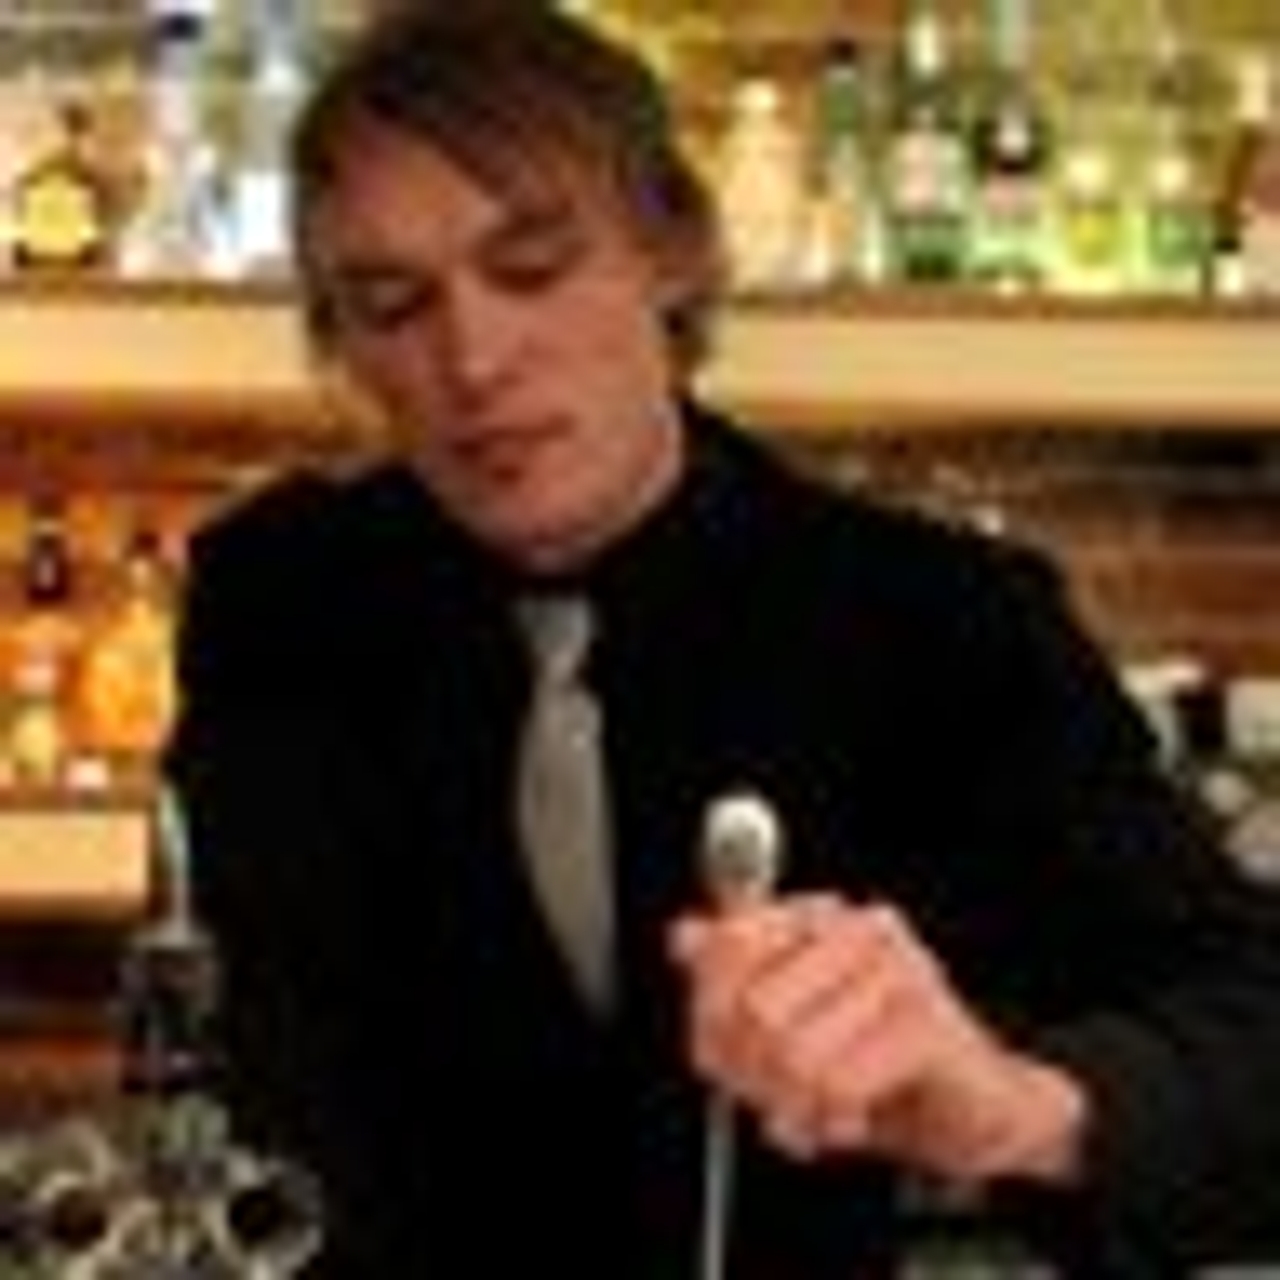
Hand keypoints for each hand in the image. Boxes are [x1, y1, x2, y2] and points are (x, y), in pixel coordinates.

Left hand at [669, 893, 1086, 1185]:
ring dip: (794, 1103)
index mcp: (816, 916)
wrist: (976, 1107)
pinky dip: (833, 1118)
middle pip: (753, 1006)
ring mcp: (897, 970)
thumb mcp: (786, 1022)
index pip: (727, 945)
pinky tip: (849, 1118)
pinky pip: (839, 1083)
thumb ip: (732, 976)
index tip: (725, 1056)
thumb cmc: (876, 1061)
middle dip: (753, 1072)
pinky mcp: (926, 1023)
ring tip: (814, 1111)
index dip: (711, 1016)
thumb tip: (684, 937)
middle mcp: (856, 928)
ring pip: (793, 1050)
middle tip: (776, 1095)